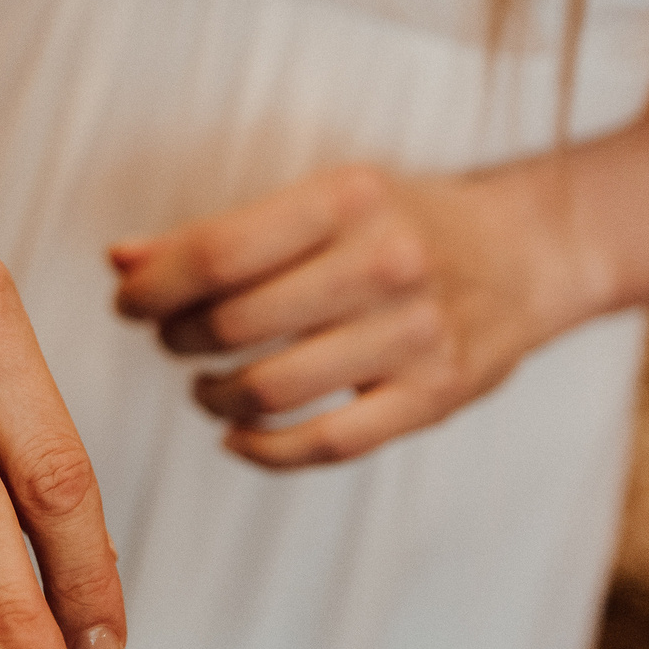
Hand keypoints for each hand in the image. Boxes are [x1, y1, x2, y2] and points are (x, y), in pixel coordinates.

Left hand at [110, 162, 612, 465]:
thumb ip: (222, 234)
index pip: (218, 251)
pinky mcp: (435, 396)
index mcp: (347, 199)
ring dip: (214, 397)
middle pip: (235, 322)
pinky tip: (238, 436)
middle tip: (169, 338)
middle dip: (177, 338)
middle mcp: (385, 263)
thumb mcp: (322, 200)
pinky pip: (327, 443)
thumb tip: (121, 261)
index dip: (154, 287)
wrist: (527, 252)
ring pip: (271, 389)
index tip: (129, 302)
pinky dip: (264, 450)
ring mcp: (414, 335)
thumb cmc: (397, 222)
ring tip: (204, 385)